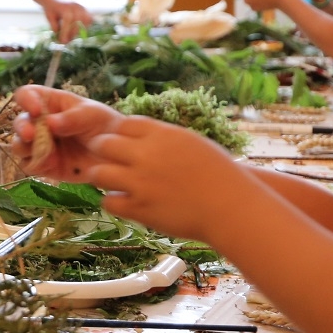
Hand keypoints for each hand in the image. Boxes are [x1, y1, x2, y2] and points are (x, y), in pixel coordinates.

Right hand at [9, 84, 123, 179]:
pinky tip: (52, 164)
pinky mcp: (42, 164)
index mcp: (49, 103)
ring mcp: (39, 144)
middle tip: (31, 136)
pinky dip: (37, 164)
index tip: (35, 110)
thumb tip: (49, 122)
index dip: (26, 100)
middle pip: (19, 122)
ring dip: (26, 148)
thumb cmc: (105, 126)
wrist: (117, 157)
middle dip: (22, 128)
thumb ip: (72, 118)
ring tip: (48, 153)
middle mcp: (39, 123)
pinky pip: (29, 165)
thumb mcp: (93, 115)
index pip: (27, 95)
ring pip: (18, 145)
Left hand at [42, 0, 92, 42]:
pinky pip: (89, 20)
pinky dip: (85, 26)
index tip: (62, 42)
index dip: (65, 33)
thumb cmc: (51, 8)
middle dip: (71, 35)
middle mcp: (76, 8)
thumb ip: (55, 27)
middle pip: (77, 25)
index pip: (68, 23)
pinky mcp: (86, 10)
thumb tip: (61, 39)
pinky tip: (77, 29)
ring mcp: (82, 8)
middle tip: (65, 42)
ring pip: (85, 23)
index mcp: (66, 9)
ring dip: (78, 31)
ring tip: (70, 35)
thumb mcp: (50, 17)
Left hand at [83, 116, 250, 241]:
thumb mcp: (193, 143)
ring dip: (102, 177)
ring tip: (113, 182)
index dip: (119, 133)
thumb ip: (164, 138)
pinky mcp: (139, 208)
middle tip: (109, 161)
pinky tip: (125, 203)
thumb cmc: (221, 175)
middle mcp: (147, 155)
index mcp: (162, 135)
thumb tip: (141, 133)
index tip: (121, 143)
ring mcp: (140, 182)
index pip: (123, 124)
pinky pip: (109, 202)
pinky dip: (113, 203)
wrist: (233, 208)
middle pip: (103, 144)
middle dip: (103, 152)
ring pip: (98, 173)